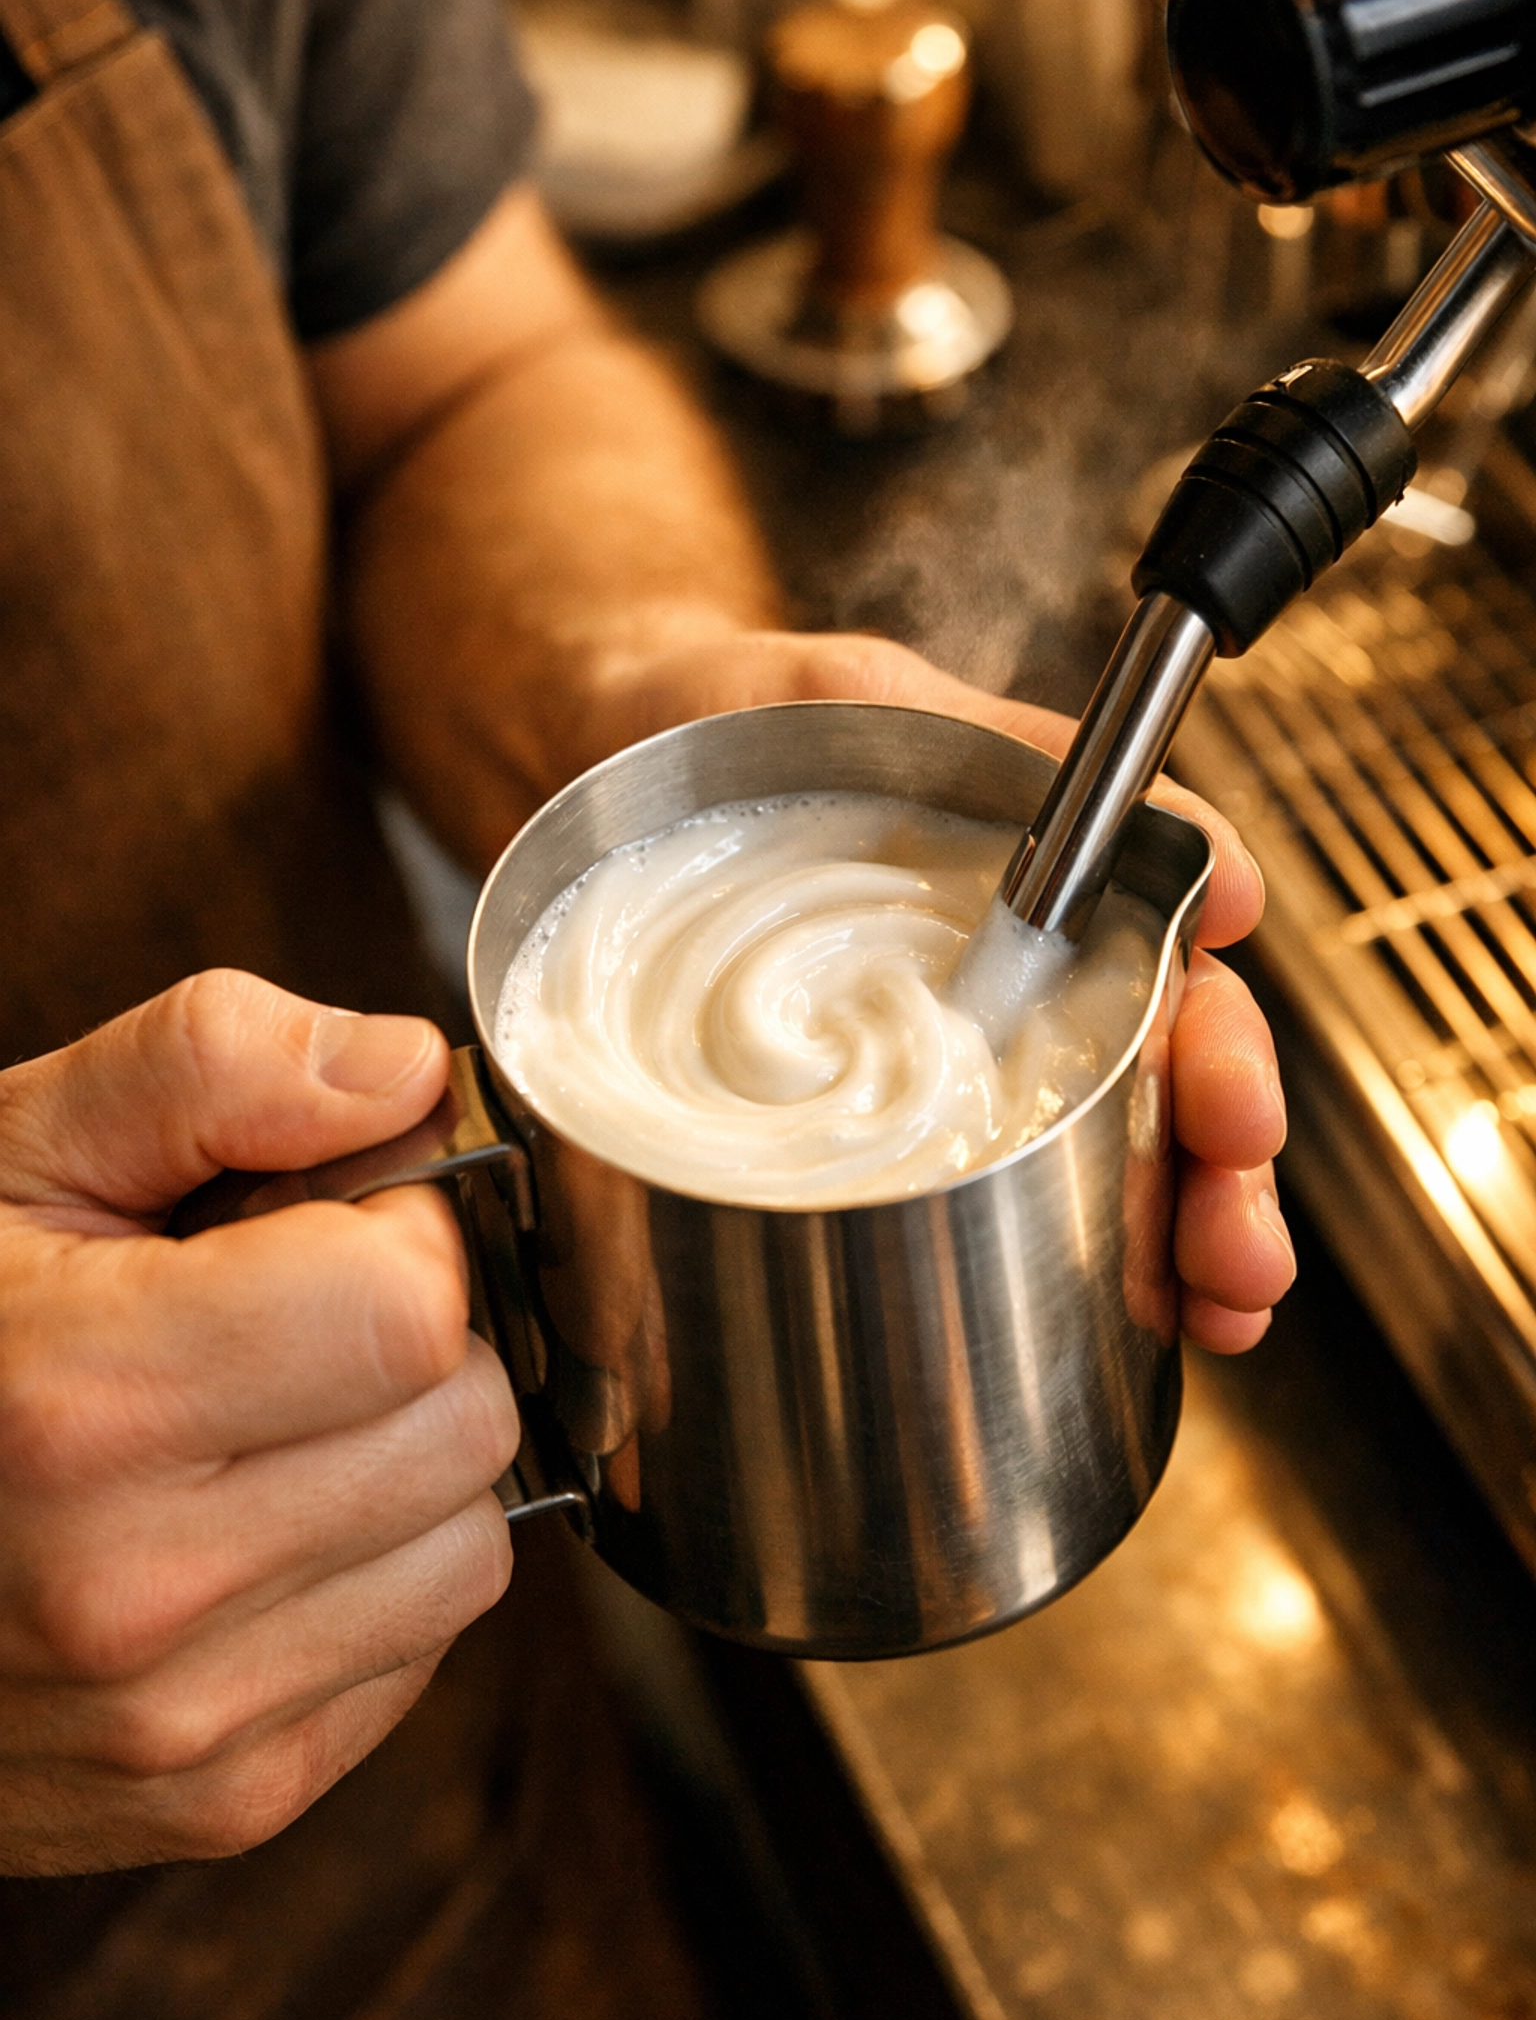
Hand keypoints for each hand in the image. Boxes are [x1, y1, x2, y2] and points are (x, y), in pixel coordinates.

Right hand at [0, 972, 516, 1876]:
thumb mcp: (10, 1155)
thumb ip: (211, 1069)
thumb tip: (406, 1071)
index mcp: (80, 1403)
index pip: (414, 1307)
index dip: (395, 1233)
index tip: (320, 1224)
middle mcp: (135, 1592)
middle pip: (466, 1426)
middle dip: (407, 1346)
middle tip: (282, 1324)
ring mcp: (182, 1723)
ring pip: (471, 1548)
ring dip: (403, 1469)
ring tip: (260, 1431)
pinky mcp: (221, 1801)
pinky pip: (419, 1650)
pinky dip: (368, 1577)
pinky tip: (247, 1532)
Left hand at [580, 626, 1293, 1352]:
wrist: (576, 767)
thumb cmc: (724, 724)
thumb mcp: (873, 702)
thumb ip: (1023, 756)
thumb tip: (1209, 850)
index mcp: (1034, 906)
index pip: (1170, 985)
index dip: (1223, 1056)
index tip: (1237, 1114)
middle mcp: (1005, 997)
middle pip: (1155, 1100)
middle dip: (1220, 1187)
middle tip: (1235, 1254)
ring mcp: (940, 1074)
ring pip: (1097, 1169)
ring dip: (1170, 1247)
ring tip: (1207, 1308)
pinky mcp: (865, 1137)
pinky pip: (974, 1211)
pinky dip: (1071, 1270)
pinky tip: (1125, 1318)